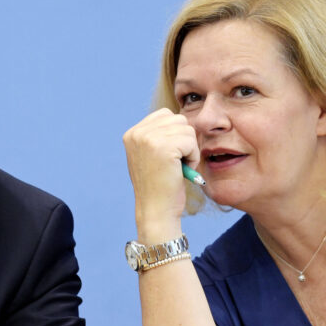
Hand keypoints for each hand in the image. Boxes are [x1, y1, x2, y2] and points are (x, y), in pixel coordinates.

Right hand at [123, 108, 199, 242]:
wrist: (156, 211)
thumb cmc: (158, 186)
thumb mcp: (150, 155)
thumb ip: (158, 135)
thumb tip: (180, 118)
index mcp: (132, 134)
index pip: (165, 115)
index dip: (175, 134)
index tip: (169, 156)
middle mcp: (137, 133)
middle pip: (178, 119)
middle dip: (184, 141)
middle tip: (176, 163)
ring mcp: (149, 139)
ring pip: (187, 129)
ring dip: (190, 149)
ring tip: (179, 166)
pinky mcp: (164, 147)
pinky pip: (191, 141)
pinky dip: (193, 157)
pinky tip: (183, 170)